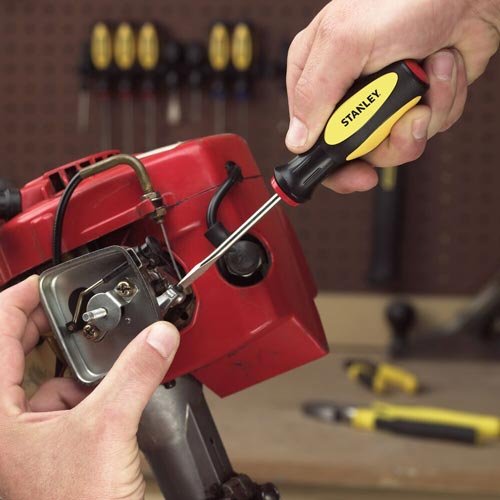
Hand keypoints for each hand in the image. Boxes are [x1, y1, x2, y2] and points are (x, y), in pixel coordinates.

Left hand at [0, 276, 179, 499]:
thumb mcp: (107, 430)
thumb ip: (135, 374)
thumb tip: (158, 337)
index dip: (20, 298)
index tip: (47, 280)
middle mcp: (1, 424)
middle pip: (13, 350)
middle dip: (45, 323)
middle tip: (71, 303)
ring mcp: (20, 436)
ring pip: (39, 376)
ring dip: (67, 357)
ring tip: (94, 343)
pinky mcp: (44, 445)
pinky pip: (58, 400)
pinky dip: (81, 386)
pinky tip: (103, 388)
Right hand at [286, 0, 499, 192]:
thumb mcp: (345, 42)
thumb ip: (313, 93)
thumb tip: (296, 141)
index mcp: (317, 78)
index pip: (310, 140)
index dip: (334, 164)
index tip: (357, 174)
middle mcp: (348, 94)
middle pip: (357, 152)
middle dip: (389, 142)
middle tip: (405, 120)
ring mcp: (384, 101)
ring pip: (396, 144)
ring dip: (422, 116)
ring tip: (429, 76)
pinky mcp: (415, 102)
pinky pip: (428, 127)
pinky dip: (443, 102)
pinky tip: (442, 69)